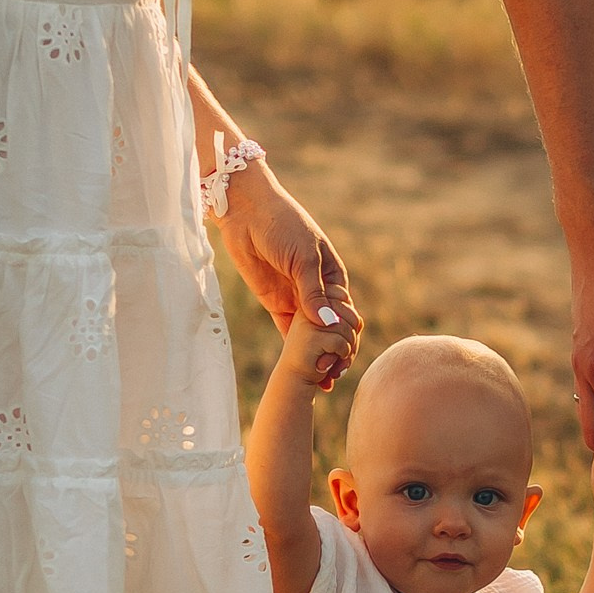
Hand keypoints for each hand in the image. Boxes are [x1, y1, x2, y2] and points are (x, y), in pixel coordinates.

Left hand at [219, 164, 361, 376]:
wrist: (246, 212)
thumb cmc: (282, 225)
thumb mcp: (303, 257)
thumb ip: (314, 293)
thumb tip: (330, 325)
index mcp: (332, 275)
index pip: (346, 311)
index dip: (347, 335)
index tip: (346, 355)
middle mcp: (317, 289)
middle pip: (330, 327)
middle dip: (335, 351)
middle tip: (335, 374)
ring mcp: (296, 297)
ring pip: (311, 333)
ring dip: (317, 355)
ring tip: (323, 380)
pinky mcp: (276, 303)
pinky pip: (289, 331)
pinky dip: (296, 349)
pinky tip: (303, 369)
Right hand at [278, 298, 359, 396]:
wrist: (294, 378)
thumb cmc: (317, 357)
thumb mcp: (334, 336)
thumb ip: (347, 324)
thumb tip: (360, 322)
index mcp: (314, 305)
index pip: (347, 305)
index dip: (353, 324)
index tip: (345, 341)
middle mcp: (309, 310)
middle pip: (350, 315)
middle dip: (353, 337)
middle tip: (344, 354)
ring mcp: (309, 322)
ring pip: (347, 329)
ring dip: (349, 348)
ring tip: (336, 360)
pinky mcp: (311, 337)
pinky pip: (341, 342)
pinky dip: (342, 355)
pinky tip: (328, 363)